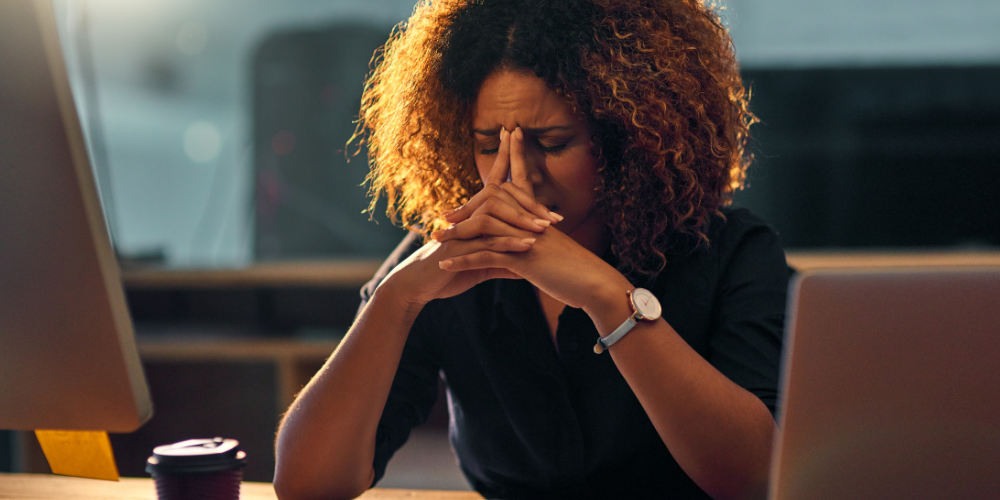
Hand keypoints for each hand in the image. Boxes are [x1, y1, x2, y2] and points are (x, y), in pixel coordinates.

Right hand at [379, 128, 551, 307]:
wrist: (420, 284)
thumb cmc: (451, 270)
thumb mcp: (485, 262)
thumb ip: (507, 254)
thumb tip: (530, 252)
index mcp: (477, 215)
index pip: (494, 180)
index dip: (504, 155)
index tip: (514, 130)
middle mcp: (469, 215)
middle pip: (500, 195)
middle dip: (528, 200)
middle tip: (554, 215)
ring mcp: (462, 229)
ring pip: (495, 216)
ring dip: (522, 223)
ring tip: (546, 232)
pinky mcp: (458, 246)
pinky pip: (487, 241)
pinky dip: (508, 243)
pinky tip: (527, 247)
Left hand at [435, 128, 630, 310]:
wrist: (596, 283)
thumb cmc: (580, 270)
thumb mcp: (559, 249)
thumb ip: (543, 240)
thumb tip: (535, 236)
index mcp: (540, 217)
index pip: (524, 179)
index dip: (515, 156)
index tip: (509, 135)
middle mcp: (531, 222)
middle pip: (493, 201)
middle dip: (467, 207)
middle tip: (444, 214)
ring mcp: (526, 239)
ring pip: (484, 228)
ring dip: (457, 234)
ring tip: (436, 240)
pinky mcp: (523, 259)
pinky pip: (486, 257)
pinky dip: (463, 260)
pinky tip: (445, 264)